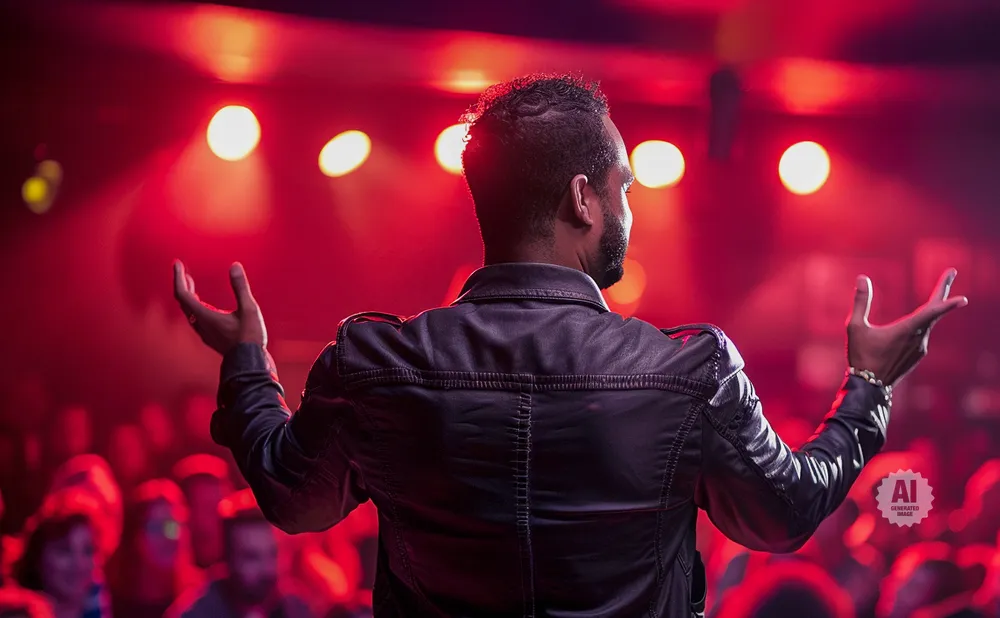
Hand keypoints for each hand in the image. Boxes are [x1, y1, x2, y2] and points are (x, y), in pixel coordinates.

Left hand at [173, 260, 266, 354]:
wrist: (250, 362)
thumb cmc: (249, 337)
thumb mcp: (249, 309)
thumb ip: (240, 287)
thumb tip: (234, 266)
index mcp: (205, 316)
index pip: (183, 294)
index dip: (178, 278)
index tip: (177, 265)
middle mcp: (200, 324)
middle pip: (183, 302)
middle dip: (182, 285)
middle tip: (184, 272)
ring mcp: (205, 332)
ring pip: (188, 311)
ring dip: (188, 296)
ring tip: (191, 285)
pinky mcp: (210, 337)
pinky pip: (195, 318)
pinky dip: (195, 306)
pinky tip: (204, 305)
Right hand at [847, 268, 967, 385]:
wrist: (868, 387)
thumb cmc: (861, 356)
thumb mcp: (855, 327)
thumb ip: (861, 302)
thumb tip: (861, 278)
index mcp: (906, 331)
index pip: (931, 313)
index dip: (947, 304)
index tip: (964, 299)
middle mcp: (917, 339)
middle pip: (935, 312)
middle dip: (943, 291)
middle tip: (951, 272)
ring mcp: (919, 348)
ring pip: (929, 323)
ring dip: (932, 308)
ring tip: (938, 295)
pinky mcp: (916, 356)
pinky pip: (922, 334)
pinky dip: (922, 323)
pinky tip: (918, 322)